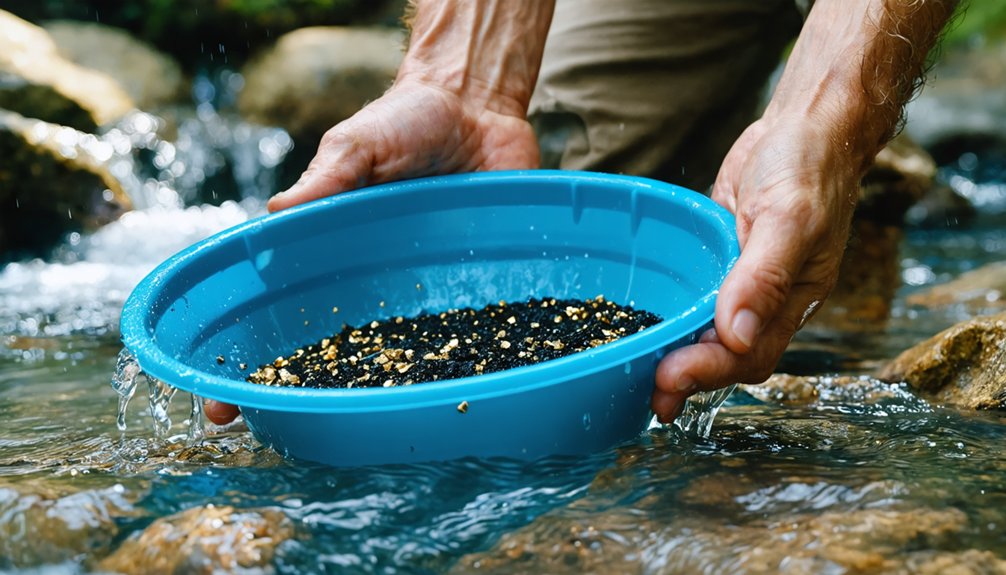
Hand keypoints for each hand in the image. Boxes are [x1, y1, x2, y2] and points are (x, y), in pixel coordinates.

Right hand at [204, 79, 540, 424]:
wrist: (480, 104)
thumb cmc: (408, 118)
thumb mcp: (358, 143)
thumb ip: (326, 177)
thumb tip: (273, 215)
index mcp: (330, 252)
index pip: (278, 311)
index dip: (247, 359)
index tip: (221, 406)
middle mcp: (371, 280)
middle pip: (334, 350)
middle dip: (305, 393)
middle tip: (281, 433)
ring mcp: (421, 288)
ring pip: (399, 354)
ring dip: (381, 393)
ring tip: (362, 430)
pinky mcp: (472, 284)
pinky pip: (466, 331)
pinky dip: (460, 362)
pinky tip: (454, 395)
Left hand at [650, 115, 858, 421]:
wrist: (805, 126)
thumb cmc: (809, 165)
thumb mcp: (789, 218)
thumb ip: (764, 276)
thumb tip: (736, 334)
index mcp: (792, 300)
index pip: (749, 354)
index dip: (708, 372)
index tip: (666, 378)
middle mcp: (766, 300)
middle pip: (727, 356)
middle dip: (688, 378)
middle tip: (648, 396)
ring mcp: (740, 281)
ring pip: (708, 333)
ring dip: (677, 356)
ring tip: (637, 375)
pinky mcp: (719, 260)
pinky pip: (696, 298)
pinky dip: (673, 316)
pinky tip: (644, 324)